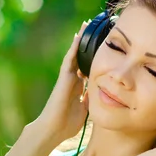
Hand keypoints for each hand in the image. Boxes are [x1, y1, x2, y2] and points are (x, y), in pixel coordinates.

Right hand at [31, 21, 90, 143]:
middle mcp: (73, 80)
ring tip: (86, 25)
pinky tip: (78, 36)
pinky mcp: (63, 77)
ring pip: (75, 55)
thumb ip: (91, 100)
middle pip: (82, 58)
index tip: (102, 48)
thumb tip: (101, 93)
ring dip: (80, 41)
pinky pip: (69, 59)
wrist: (53, 129)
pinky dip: (74, 48)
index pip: (88, 69)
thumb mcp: (85, 110)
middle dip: (88, 45)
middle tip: (95, 29)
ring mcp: (67, 78)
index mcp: (78, 88)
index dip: (94, 59)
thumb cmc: (67, 124)